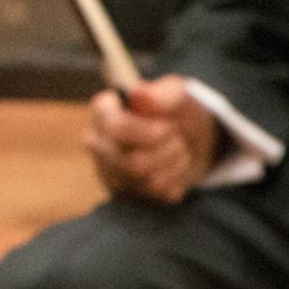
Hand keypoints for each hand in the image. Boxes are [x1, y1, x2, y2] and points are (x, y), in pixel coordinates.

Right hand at [87, 74, 220, 206]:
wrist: (190, 140)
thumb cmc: (177, 113)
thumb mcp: (179, 96)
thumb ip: (165, 93)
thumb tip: (140, 95)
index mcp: (103, 111)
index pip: (116, 128)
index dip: (148, 132)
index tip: (170, 127)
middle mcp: (98, 142)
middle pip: (134, 163)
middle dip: (168, 151)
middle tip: (178, 137)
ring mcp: (108, 170)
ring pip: (146, 181)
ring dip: (173, 165)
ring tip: (177, 150)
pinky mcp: (123, 192)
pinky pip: (154, 195)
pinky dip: (173, 182)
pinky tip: (171, 168)